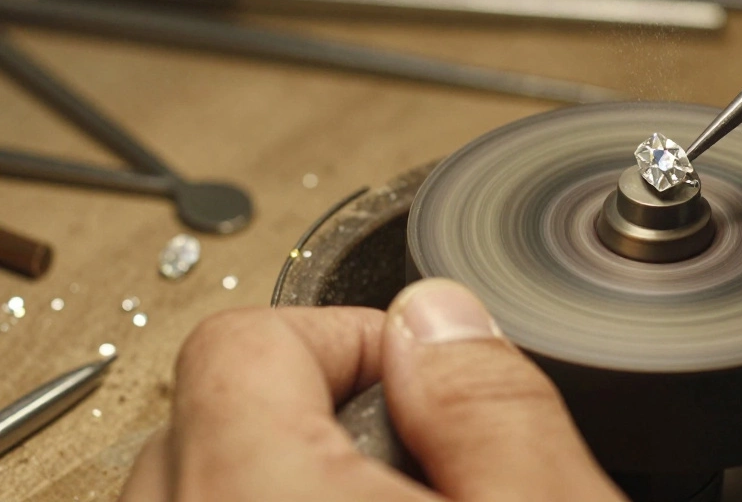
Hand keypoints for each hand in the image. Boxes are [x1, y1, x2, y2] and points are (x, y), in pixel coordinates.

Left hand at [118, 279, 623, 501]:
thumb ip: (494, 405)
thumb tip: (443, 312)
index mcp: (260, 501)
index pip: (241, 344)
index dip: (347, 336)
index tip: (417, 374)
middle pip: (200, 419)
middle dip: (311, 413)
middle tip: (413, 456)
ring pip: (193, 491)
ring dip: (275, 476)